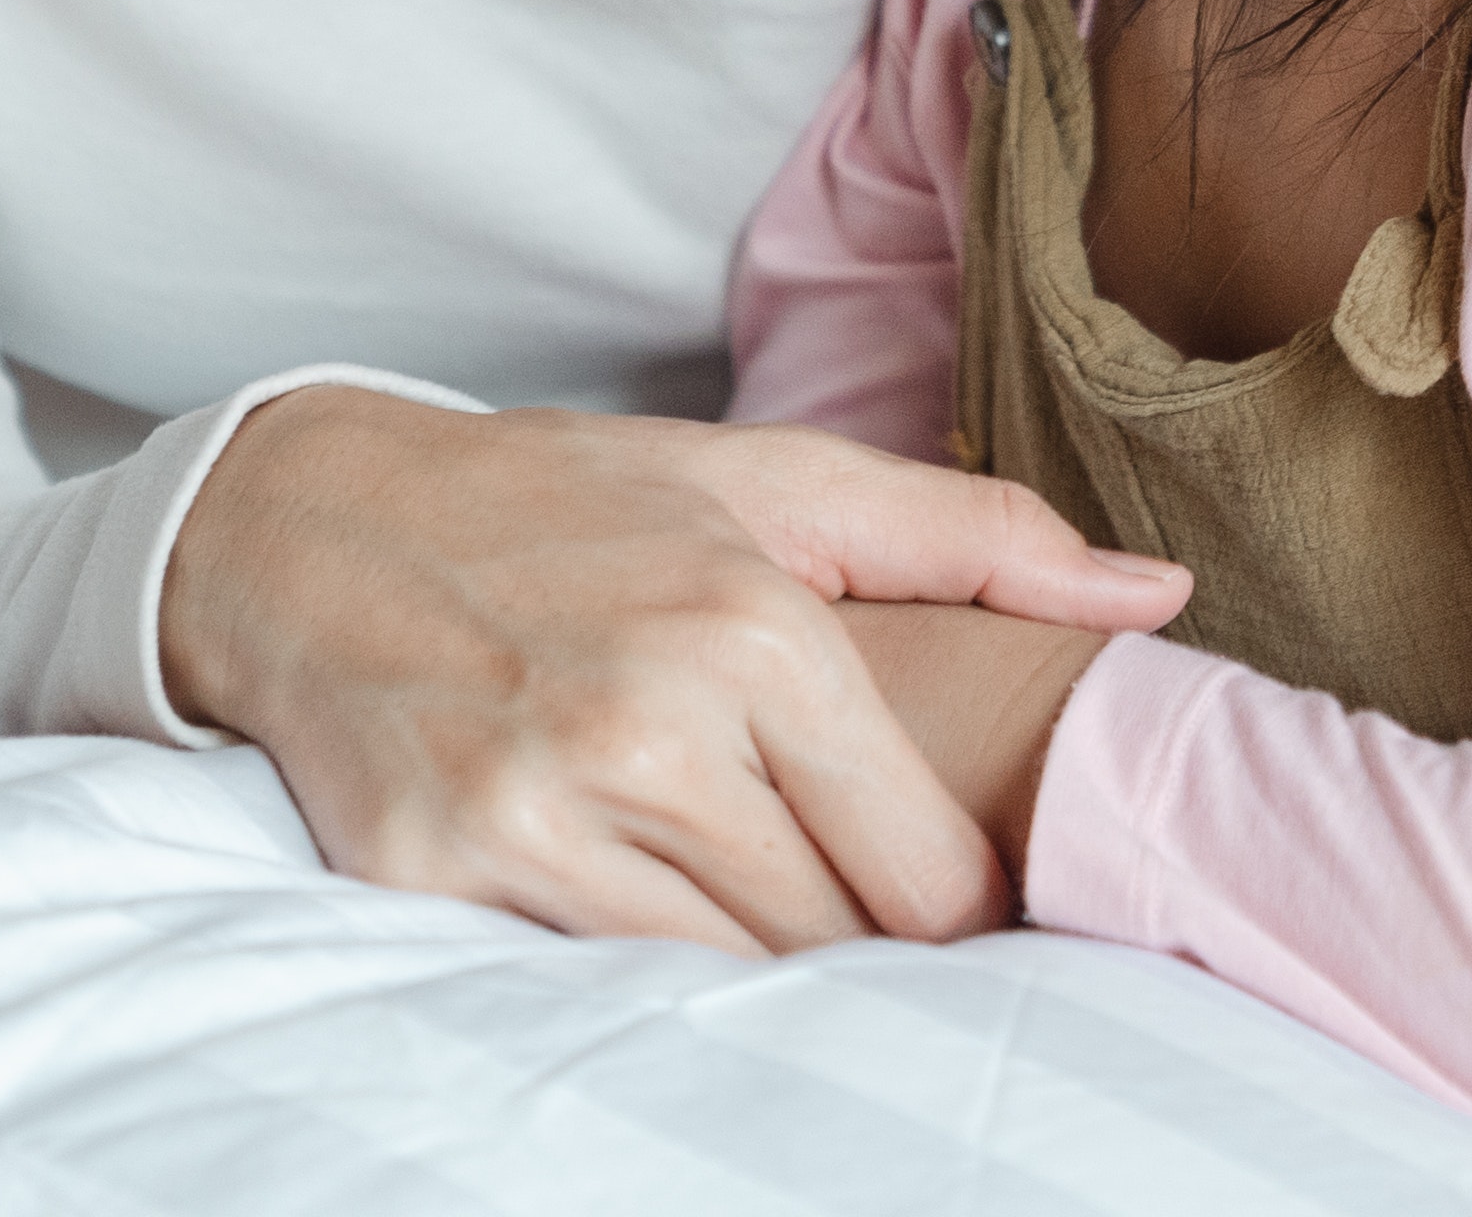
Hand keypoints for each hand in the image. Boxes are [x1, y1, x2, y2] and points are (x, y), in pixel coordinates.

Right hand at [161, 391, 1186, 955]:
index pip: (931, 880)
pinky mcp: (436, 874)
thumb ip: (975, 540)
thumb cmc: (566, 506)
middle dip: (851, 935)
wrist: (310, 524)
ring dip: (747, 956)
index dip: (948, 903)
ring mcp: (536, 812)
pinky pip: (594, 987)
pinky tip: (620, 888)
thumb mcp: (771, 483)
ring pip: (727, 984)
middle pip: (837, 947)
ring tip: (728, 881)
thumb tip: (1161, 593)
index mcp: (756, 630)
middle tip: (824, 880)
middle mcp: (652, 726)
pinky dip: (628, 964)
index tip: (926, 879)